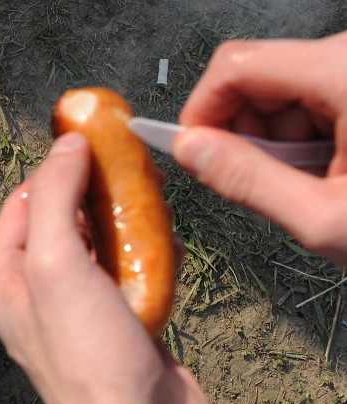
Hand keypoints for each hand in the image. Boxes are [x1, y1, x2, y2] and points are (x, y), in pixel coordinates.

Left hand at [0, 133, 222, 403]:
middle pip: (62, 220)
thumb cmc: (87, 355)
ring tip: (150, 203)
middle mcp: (33, 294)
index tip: (92, 139)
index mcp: (1, 281)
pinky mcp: (118, 322)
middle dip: (93, 193)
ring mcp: (77, 309)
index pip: (21, 203)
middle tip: (130, 168)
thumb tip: (66, 142)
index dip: (55, 169)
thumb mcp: (56, 264)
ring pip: (99, 244)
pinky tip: (166, 245)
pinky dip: (147, 254)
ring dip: (124, 222)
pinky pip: (129, 271)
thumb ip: (55, 198)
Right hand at [174, 31, 346, 263]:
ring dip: (278, 141)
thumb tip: (191, 151)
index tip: (195, 153)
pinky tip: (331, 172)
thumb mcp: (323, 219)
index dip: (202, 110)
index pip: (237, 66)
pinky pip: (314, 97)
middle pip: (258, 75)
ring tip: (313, 185)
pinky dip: (307, 138)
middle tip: (263, 184)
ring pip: (283, 89)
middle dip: (244, 132)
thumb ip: (246, 181)